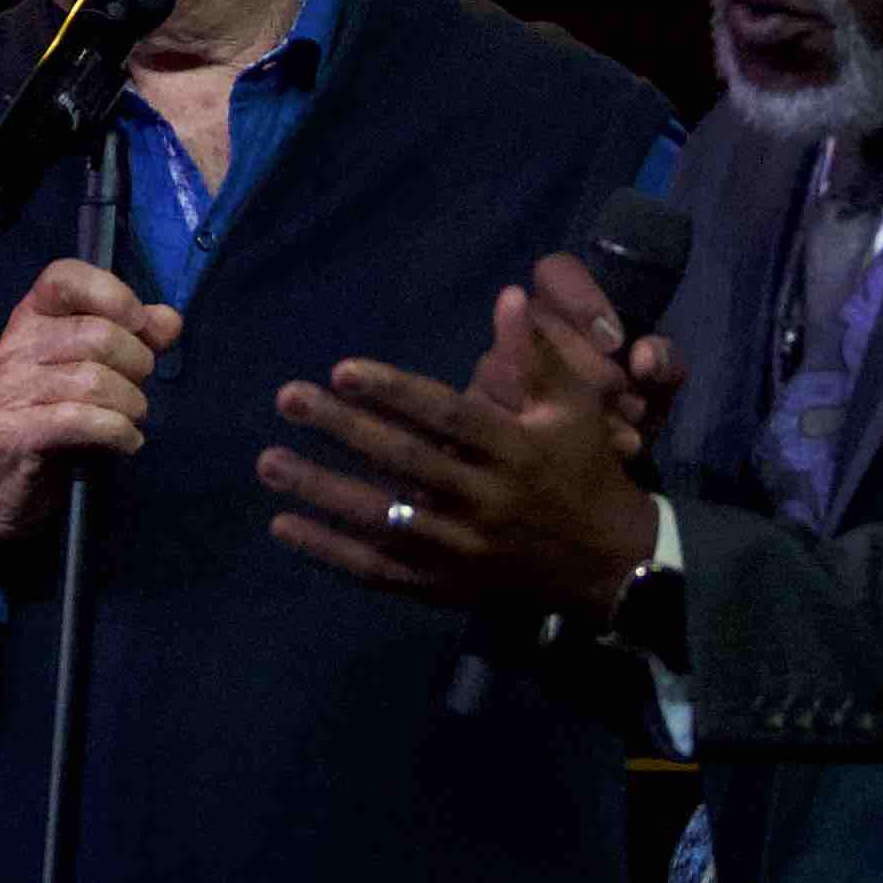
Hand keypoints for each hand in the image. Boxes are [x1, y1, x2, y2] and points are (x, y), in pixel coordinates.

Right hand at [0, 261, 180, 567]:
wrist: (0, 483)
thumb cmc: (51, 416)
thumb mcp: (92, 369)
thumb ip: (132, 339)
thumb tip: (169, 320)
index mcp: (32, 316)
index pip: (65, 276)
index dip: (111, 294)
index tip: (138, 326)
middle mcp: (16, 344)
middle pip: (97, 335)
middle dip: (137, 365)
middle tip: (138, 388)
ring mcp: (11, 387)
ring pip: (95, 381)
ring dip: (131, 405)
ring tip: (131, 419)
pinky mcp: (14, 430)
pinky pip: (82, 420)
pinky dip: (118, 432)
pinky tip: (127, 442)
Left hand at [258, 275, 661, 619]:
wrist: (612, 566)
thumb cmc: (587, 473)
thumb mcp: (577, 410)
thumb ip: (537, 356)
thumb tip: (509, 295)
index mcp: (514, 450)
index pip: (446, 417)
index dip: (395, 393)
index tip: (343, 370)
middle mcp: (484, 500)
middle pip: (404, 462)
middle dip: (343, 429)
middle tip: (288, 399)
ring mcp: (461, 549)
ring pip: (382, 519)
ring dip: (322, 492)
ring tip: (269, 463)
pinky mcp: (445, 586)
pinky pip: (379, 570)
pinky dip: (330, 551)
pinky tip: (285, 526)